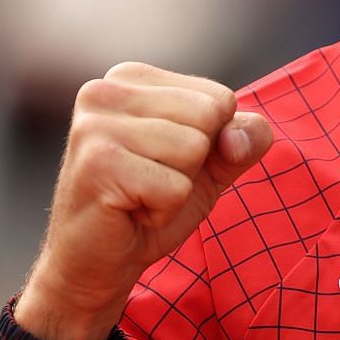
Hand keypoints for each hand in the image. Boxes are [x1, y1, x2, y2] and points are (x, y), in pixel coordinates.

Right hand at [16, 62, 273, 339]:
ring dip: (177, 188)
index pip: (219, 98)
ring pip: (193, 150)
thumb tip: (236, 137)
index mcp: (131, 78)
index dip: (209, 143)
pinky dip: (163, 210)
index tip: (164, 162)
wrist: (97, 262)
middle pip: (208, 118)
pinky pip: (175, 187)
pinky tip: (130, 211)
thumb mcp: (212, 164)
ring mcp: (95, 125)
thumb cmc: (150, 204)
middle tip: (151, 183)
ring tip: (139, 196)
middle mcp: (104, 90)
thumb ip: (245, 138)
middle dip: (194, 164)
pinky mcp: (97, 165)